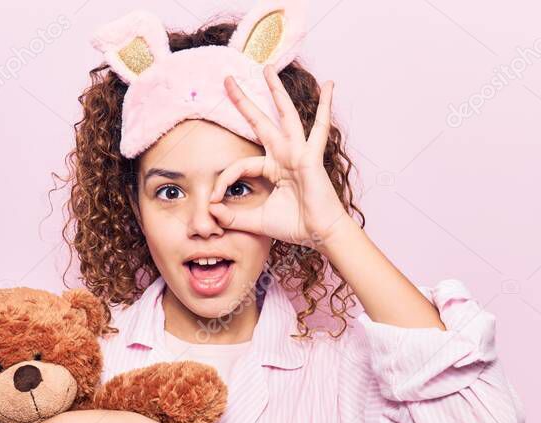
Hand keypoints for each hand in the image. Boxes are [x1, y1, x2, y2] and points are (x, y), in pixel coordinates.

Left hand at [208, 64, 349, 247]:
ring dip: (276, 91)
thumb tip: (210, 210)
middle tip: (228, 80)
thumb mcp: (255, 220)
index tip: (214, 200)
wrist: (318, 235)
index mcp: (273, 168)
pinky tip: (330, 86)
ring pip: (285, 116)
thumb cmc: (294, 226)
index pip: (241, 164)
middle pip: (260, 122)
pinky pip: (319, 128)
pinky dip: (325, 106)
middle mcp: (285, 156)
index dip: (224, 180)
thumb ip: (232, 215)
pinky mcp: (311, 157)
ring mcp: (299, 153)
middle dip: (244, 102)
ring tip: (267, 69)